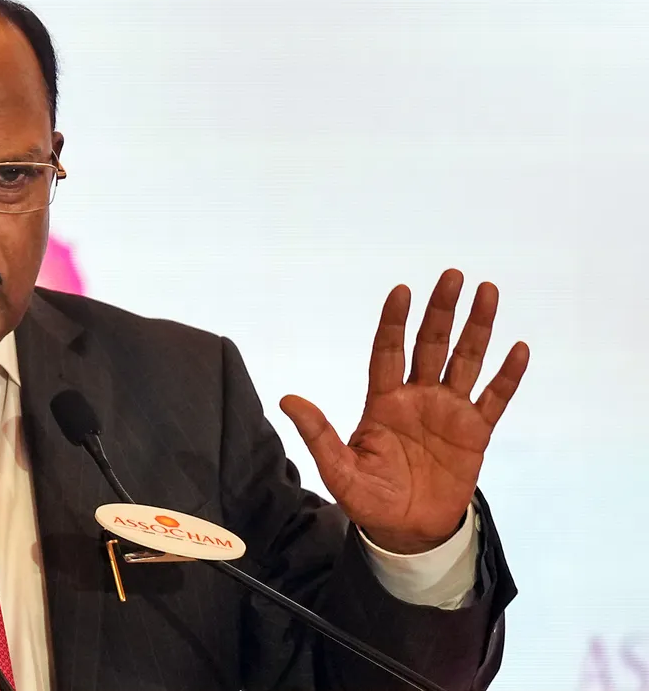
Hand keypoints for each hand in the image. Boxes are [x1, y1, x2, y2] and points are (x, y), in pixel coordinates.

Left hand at [279, 270, 529, 554]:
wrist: (407, 530)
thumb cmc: (369, 498)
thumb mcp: (338, 469)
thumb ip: (318, 434)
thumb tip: (286, 399)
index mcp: (383, 401)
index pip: (387, 351)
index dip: (393, 322)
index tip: (401, 291)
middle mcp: (417, 397)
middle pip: (430, 344)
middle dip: (441, 310)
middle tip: (453, 275)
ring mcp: (448, 412)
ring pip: (466, 360)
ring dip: (477, 328)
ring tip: (488, 292)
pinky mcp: (475, 432)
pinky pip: (494, 398)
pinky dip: (507, 375)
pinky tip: (518, 348)